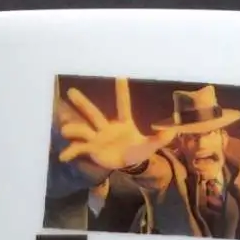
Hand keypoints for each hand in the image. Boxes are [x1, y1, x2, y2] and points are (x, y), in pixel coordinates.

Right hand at [58, 78, 174, 169]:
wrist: (128, 164)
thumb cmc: (138, 150)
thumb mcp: (150, 145)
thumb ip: (161, 137)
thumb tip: (176, 129)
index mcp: (122, 123)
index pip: (123, 105)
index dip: (122, 92)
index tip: (121, 75)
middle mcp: (106, 127)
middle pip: (93, 113)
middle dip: (82, 103)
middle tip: (71, 91)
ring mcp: (97, 138)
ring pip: (82, 130)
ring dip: (73, 129)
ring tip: (65, 130)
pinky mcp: (91, 150)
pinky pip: (78, 149)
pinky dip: (70, 152)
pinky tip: (64, 157)